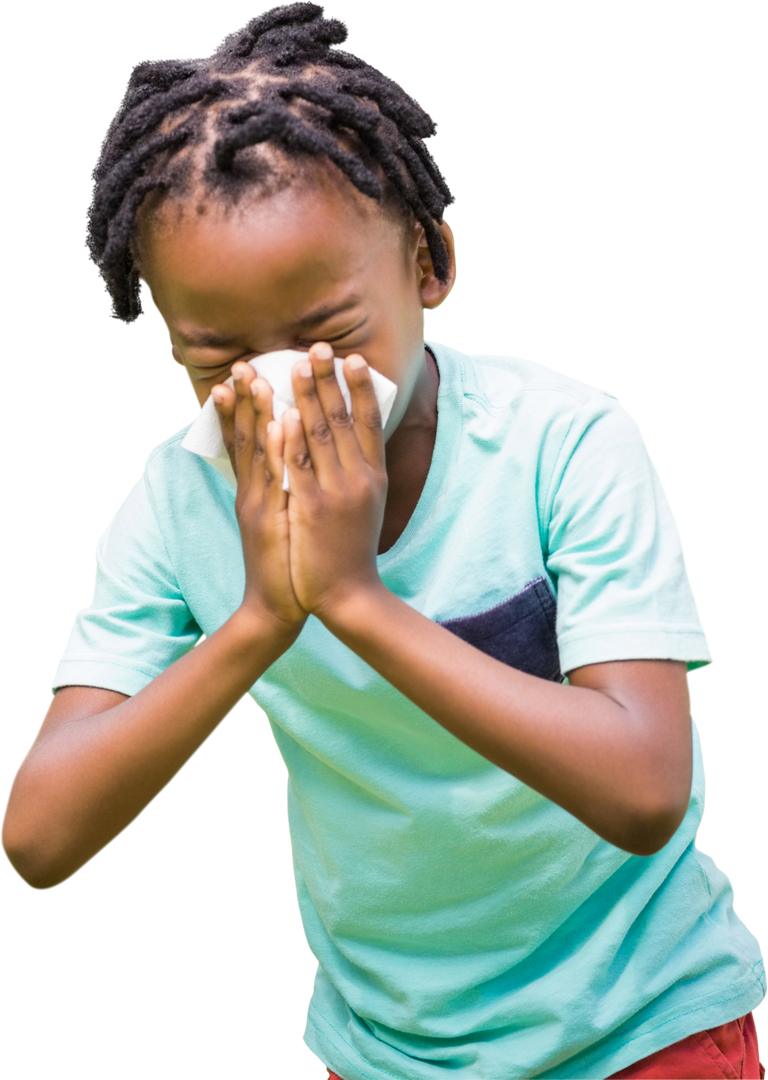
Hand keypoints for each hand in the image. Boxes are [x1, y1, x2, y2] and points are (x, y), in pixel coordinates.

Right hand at [212, 362, 307, 637]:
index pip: (243, 441)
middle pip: (246, 438)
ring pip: (257, 452)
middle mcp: (252, 493)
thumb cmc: (284, 562)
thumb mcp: (276, 520)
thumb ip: (277, 490)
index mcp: (254, 491)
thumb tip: (286, 463)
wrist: (275, 607)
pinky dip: (276, 450)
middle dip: (243, 399)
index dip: (239, 408)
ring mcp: (260, 506)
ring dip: (255, 413)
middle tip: (241, 363)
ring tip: (254, 378)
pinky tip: (279, 424)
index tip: (239, 374)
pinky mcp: (272, 521)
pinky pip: (276, 479)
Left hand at [282, 342, 388, 622]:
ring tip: (294, 364)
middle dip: (329, 380)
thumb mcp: (367, 507)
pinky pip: (298, 468)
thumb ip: (360, 474)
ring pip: (318, 436)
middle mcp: (358, 479)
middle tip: (318, 346)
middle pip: (342, 420)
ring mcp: (334, 493)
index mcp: (373, 477)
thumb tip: (353, 442)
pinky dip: (291, 439)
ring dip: (306, 396)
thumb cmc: (352, 551)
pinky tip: (282, 413)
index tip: (353, 358)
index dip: (362, 388)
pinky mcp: (310, 510)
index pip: (369, 423)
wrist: (348, 596)